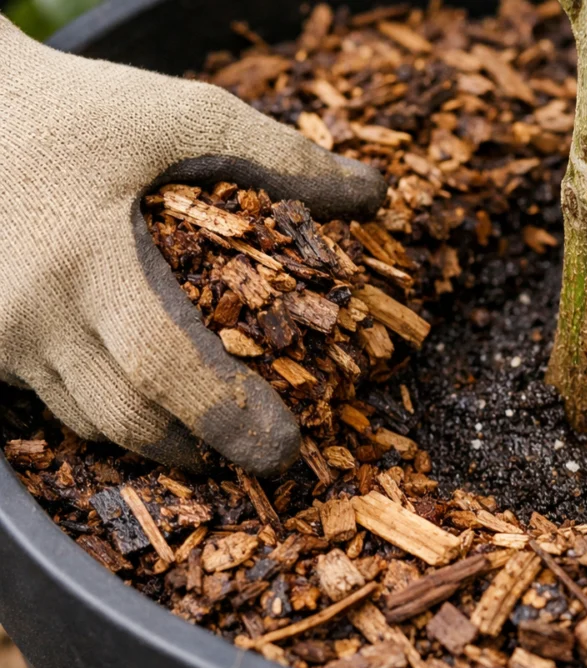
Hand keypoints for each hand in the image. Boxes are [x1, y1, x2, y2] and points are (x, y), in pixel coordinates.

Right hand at [0, 19, 383, 474]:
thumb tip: (371, 195)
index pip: (165, 367)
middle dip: (200, 447)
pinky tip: (151, 403)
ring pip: (88, 418)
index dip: (228, 416)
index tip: (284, 447)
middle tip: (260, 455)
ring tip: (212, 437)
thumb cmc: (78, 110)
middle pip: (127, 415)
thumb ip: (279, 157)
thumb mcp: (180, 115)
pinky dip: (107, 411)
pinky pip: (51, 401)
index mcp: (86, 258)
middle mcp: (32, 311)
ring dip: (155, 436)